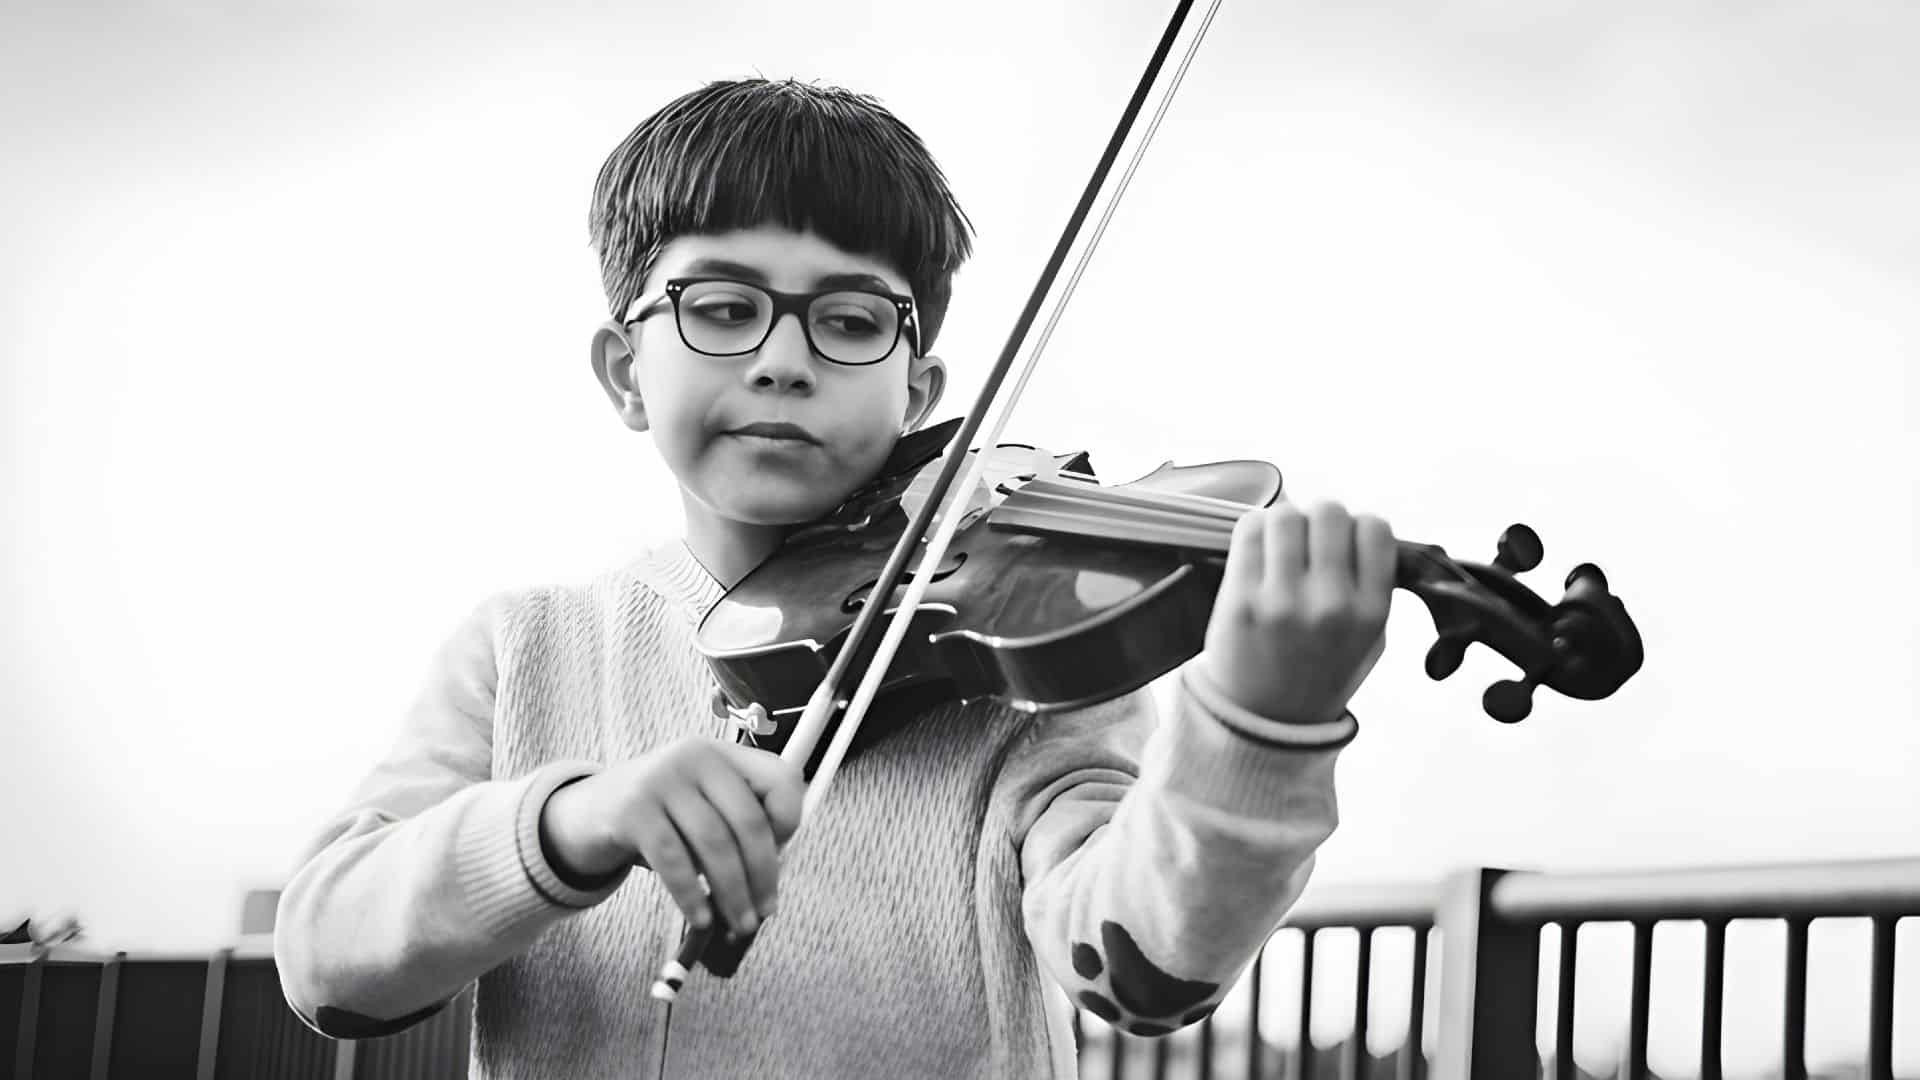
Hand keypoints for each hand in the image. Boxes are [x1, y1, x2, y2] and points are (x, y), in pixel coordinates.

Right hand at [540, 735, 804, 933]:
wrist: (588, 811)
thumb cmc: (660, 818)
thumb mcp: (701, 806)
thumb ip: (736, 826)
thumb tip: (770, 879)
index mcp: (723, 754)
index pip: (780, 779)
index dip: (789, 822)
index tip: (781, 857)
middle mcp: (696, 757)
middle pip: (749, 820)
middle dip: (763, 873)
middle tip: (765, 911)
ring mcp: (662, 780)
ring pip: (714, 844)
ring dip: (733, 892)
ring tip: (740, 924)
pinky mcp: (633, 810)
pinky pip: (674, 861)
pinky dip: (692, 895)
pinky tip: (701, 918)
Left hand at [1200, 500, 1394, 721]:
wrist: (1266, 722)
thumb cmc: (1320, 672)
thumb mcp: (1371, 640)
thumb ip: (1374, 585)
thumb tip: (1362, 528)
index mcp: (1371, 613)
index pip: (1375, 528)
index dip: (1358, 527)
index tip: (1345, 544)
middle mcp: (1331, 605)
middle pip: (1329, 512)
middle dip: (1319, 519)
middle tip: (1308, 542)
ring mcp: (1283, 602)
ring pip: (1286, 514)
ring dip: (1284, 522)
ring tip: (1281, 546)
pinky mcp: (1240, 600)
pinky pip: (1249, 530)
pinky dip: (1255, 530)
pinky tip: (1258, 551)